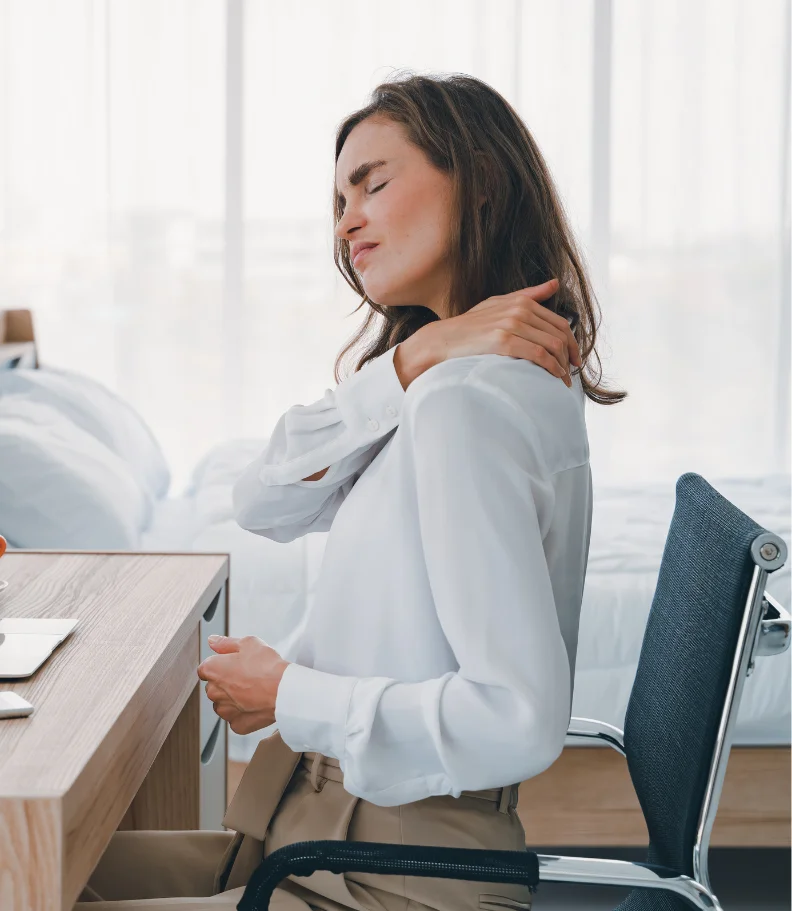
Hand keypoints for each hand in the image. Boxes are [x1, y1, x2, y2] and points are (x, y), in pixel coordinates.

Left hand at [197, 635, 289, 735]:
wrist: (284, 690)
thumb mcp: (248, 643)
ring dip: (233, 698)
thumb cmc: (267, 666)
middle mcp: (214, 691)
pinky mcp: (236, 724)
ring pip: (223, 703)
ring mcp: (224, 710)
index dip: (220, 665)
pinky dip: (243, 712)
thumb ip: (226, 643)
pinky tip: (256, 703)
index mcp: (213, 669)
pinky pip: (236, 717)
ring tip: (253, 690)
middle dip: (226, 682)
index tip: (233, 664)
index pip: (205, 668)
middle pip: (214, 686)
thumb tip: (212, 641)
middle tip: (247, 675)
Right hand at [414, 278, 581, 386]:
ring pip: (552, 346)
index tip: (574, 359)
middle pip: (559, 335)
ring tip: (562, 381)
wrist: (443, 340)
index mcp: (521, 302)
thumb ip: (528, 295)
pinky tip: (553, 378)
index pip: (559, 323)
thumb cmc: (469, 326)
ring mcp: (512, 325)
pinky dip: (551, 368)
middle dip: (570, 356)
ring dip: (562, 366)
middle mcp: (520, 310)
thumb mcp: (498, 304)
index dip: (572, 343)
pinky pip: (539, 355)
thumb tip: (555, 284)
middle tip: (571, 373)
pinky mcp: (504, 341)